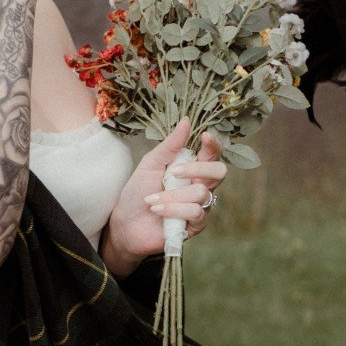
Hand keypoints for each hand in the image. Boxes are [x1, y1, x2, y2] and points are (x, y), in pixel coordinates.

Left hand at [100, 118, 227, 274]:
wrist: (125, 223)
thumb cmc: (138, 191)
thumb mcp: (151, 163)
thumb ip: (170, 145)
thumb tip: (186, 121)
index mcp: (192, 167)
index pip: (212, 154)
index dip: (213, 144)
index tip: (204, 136)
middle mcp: (200, 185)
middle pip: (219, 172)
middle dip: (198, 169)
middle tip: (173, 172)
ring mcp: (199, 206)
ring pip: (201, 193)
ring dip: (173, 196)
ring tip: (152, 200)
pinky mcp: (195, 225)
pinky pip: (195, 212)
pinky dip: (173, 209)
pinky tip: (158, 210)